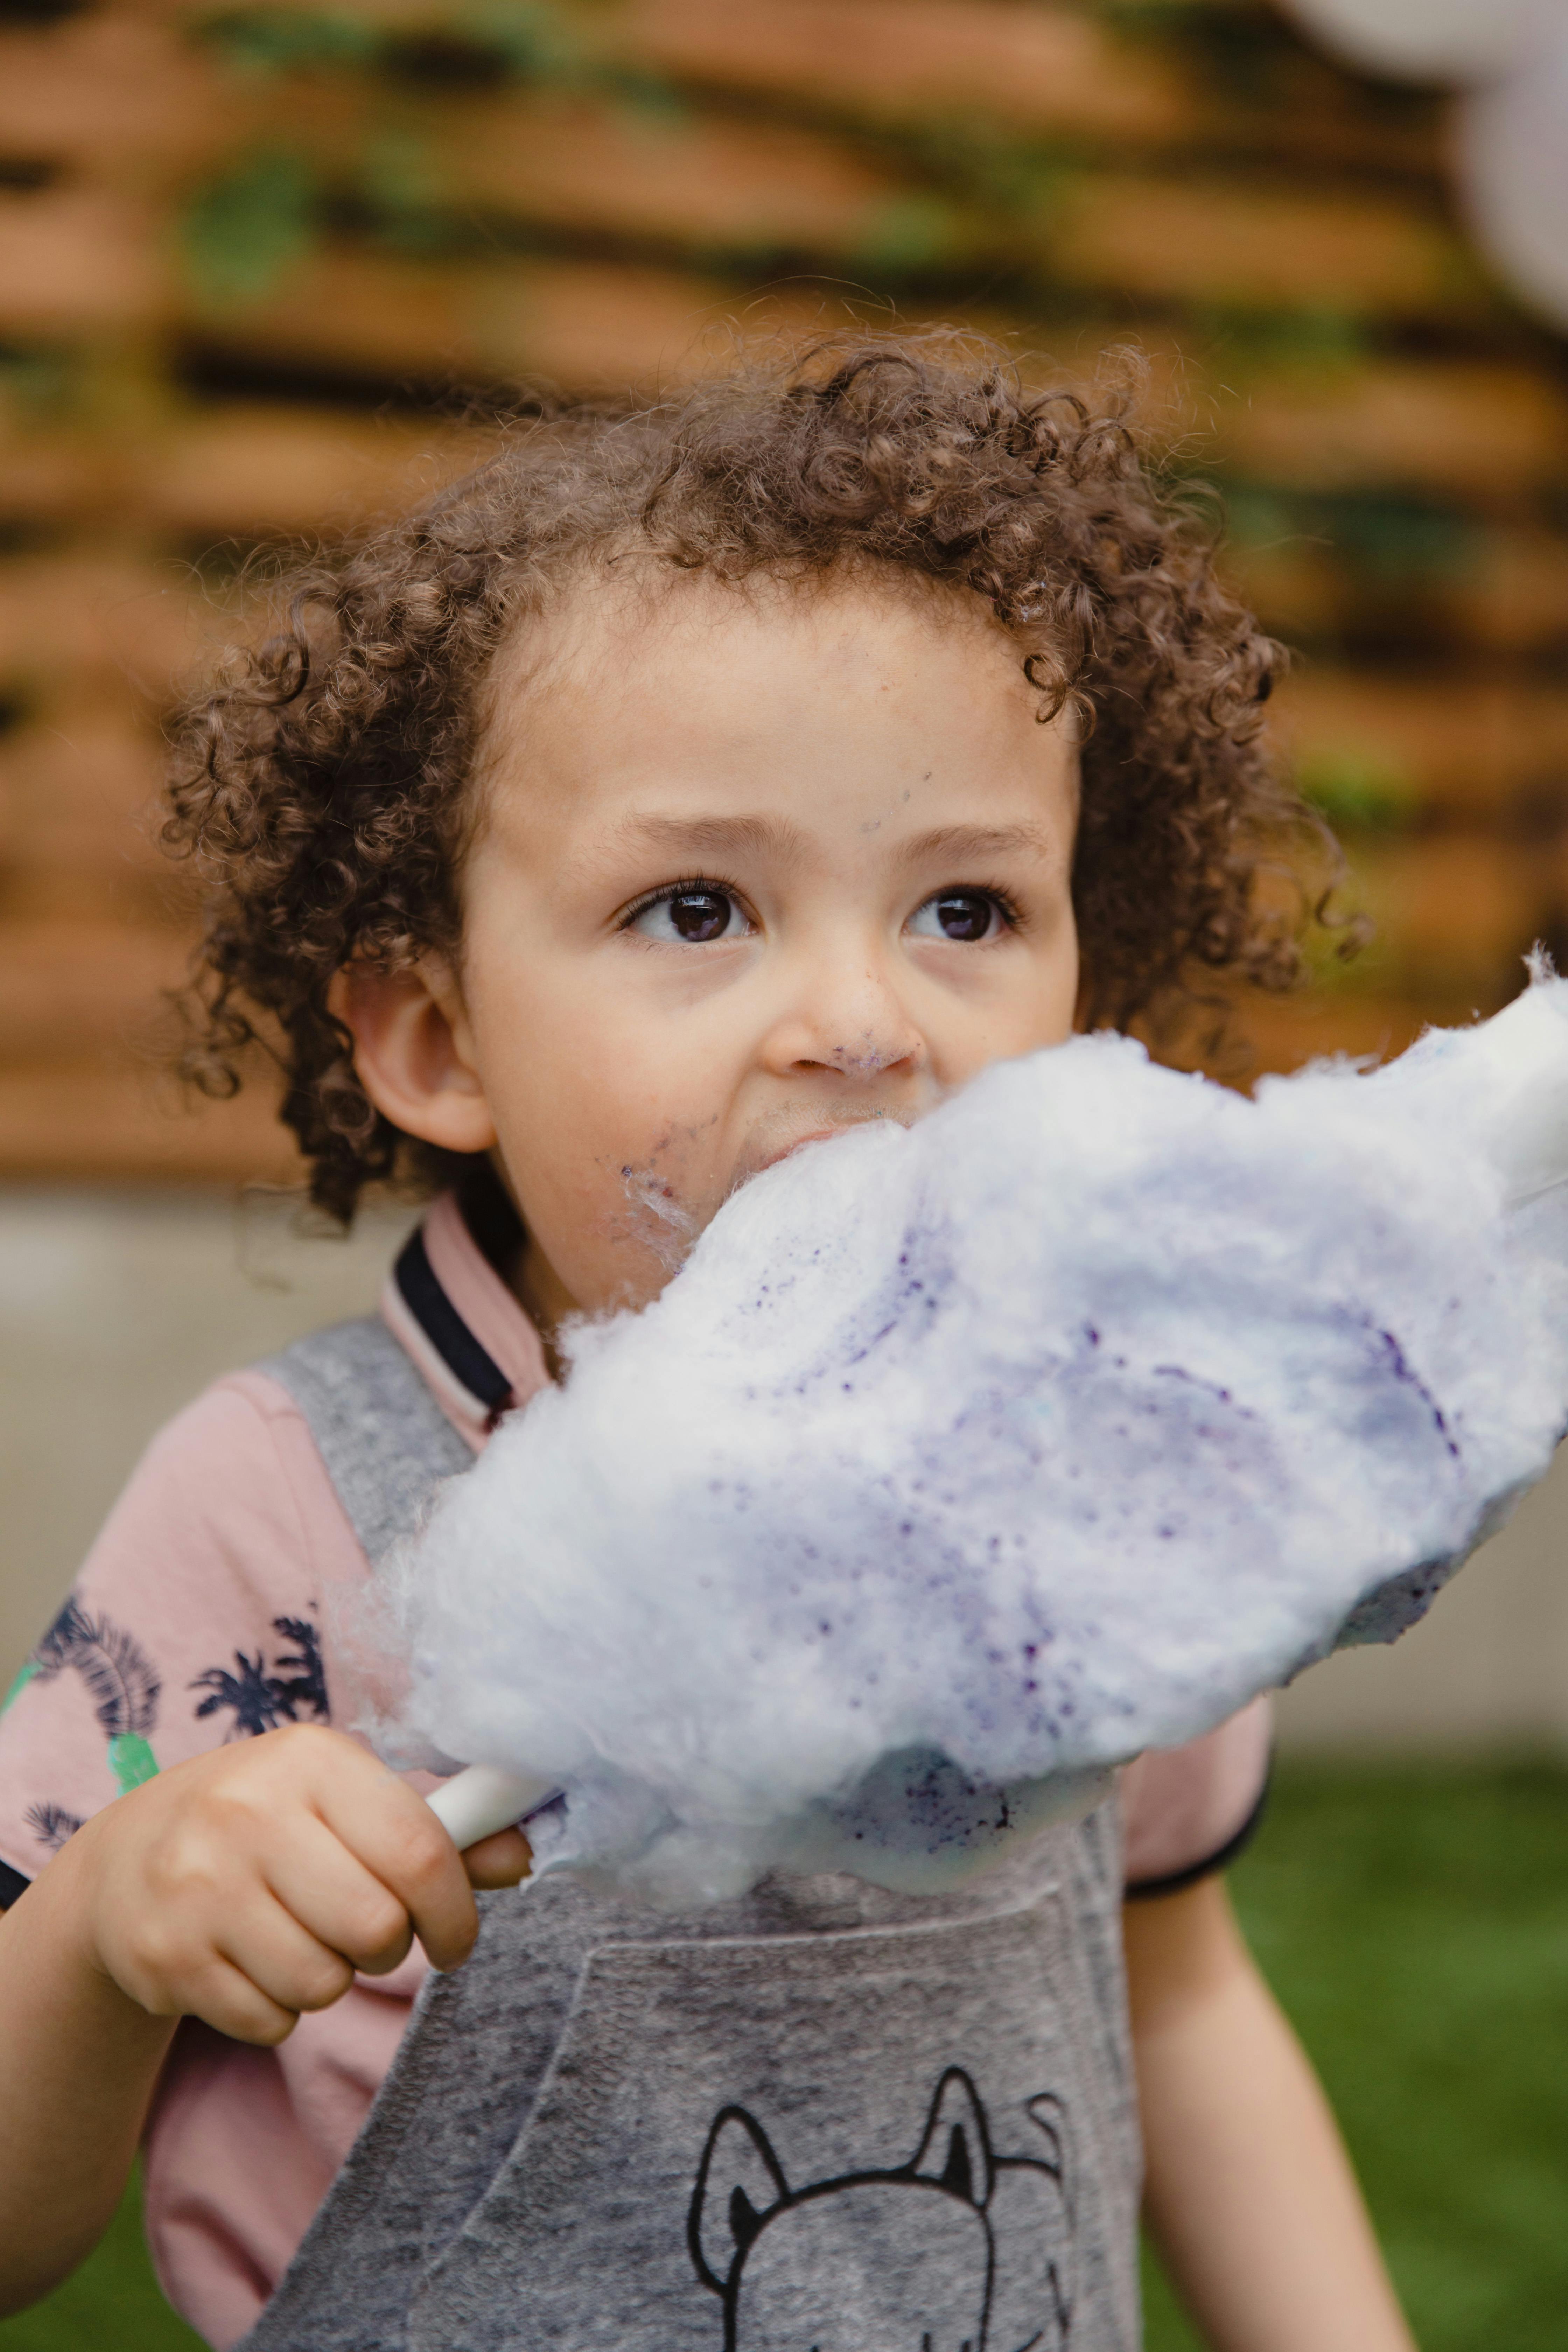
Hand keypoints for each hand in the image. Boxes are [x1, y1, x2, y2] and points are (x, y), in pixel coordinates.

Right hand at [61, 1724, 529, 2046]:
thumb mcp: (348, 1801)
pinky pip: (268, 2021)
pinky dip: (276, 2009)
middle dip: (386, 1946)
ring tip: (300, 1938)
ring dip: (329, 1979)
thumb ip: (438, 1833)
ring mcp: (199, 1885)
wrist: (130, 1858)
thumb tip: (522, 1857)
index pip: (420, 1852)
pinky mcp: (166, 1955)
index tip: (456, 1937)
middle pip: (376, 1926)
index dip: (457, 1912)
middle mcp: (248, 1812)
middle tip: (363, 1930)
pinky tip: (251, 1962)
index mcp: (312, 1760)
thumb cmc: (270, 1823)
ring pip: (321, 1983)